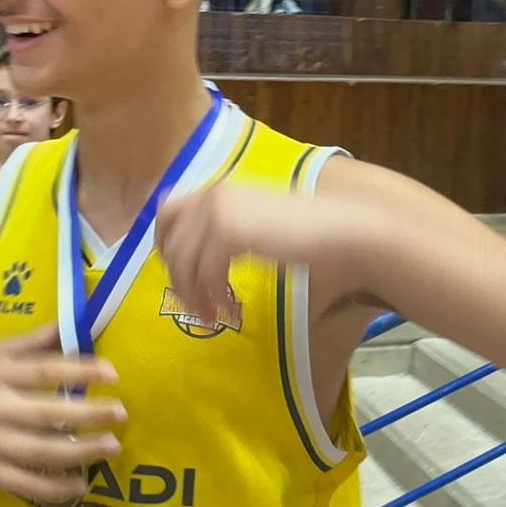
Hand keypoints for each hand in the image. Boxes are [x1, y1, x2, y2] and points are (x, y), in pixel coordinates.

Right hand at [0, 325, 125, 502]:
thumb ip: (33, 342)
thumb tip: (70, 322)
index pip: (43, 371)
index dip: (79, 372)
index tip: (111, 373)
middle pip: (46, 414)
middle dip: (88, 414)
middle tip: (120, 413)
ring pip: (40, 452)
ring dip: (80, 452)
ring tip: (111, 446)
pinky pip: (26, 483)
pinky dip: (54, 488)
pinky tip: (82, 484)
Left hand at [158, 182, 355, 324]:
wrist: (342, 233)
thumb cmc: (310, 234)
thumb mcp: (258, 224)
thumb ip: (227, 230)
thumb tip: (197, 259)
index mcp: (220, 189)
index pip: (167, 211)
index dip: (164, 244)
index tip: (176, 272)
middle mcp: (214, 194)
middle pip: (169, 240)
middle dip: (176, 275)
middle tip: (191, 302)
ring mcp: (219, 211)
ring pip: (184, 261)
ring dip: (194, 295)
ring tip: (212, 317)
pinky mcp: (229, 231)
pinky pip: (205, 273)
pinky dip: (214, 297)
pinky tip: (230, 311)